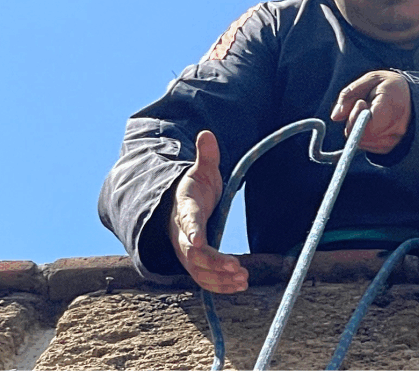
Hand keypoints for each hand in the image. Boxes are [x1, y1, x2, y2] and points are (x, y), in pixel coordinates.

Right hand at [170, 131, 247, 292]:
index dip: (192, 233)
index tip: (199, 242)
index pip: (187, 223)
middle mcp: (182, 235)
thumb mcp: (200, 171)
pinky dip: (219, 284)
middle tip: (238, 268)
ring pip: (199, 271)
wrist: (175, 207)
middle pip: (194, 254)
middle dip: (214, 263)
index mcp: (185, 211)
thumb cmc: (193, 188)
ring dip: (220, 278)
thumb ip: (206, 157)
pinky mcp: (194, 263)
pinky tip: (239, 285)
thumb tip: (206, 134)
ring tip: (243, 279)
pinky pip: (204, 278)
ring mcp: (187, 251)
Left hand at [331, 71, 411, 154]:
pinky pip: (367, 146)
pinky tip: (372, 123)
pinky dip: (363, 135)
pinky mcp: (390, 148)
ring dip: (358, 128)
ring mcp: (394, 140)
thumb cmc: (390, 85)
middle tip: (363, 106)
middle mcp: (397, 128)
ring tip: (370, 114)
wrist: (414, 97)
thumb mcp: (371, 79)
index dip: (357, 116)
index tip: (362, 102)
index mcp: (393, 107)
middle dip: (354, 121)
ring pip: (361, 142)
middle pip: (362, 136)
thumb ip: (349, 94)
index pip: (368, 125)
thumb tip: (335, 117)